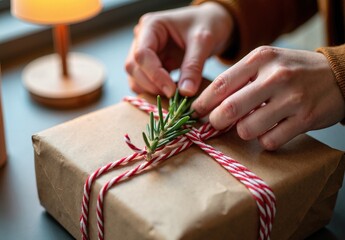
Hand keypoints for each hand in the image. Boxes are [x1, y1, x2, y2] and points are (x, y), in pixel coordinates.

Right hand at [125, 3, 232, 96]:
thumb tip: (185, 92)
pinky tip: (172, 92)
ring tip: (174, 95)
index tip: (172, 91)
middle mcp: (142, 38)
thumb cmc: (208, 24)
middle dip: (152, 84)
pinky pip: (144, 82)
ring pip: (136, 77)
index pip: (142, 54)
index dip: (155, 75)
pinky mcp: (151, 65)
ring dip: (151, 90)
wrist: (214, 24)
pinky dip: (155, 91)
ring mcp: (145, 53)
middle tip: (174, 96)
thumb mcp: (203, 42)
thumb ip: (193, 66)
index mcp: (151, 26)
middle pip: (134, 67)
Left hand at [192, 46, 344, 149]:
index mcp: (261, 58)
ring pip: (247, 129)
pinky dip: (265, 140)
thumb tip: (210, 104)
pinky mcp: (305, 119)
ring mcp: (292, 98)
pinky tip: (271, 129)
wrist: (338, 74)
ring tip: (251, 124)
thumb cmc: (293, 70)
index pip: (221, 84)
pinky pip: (270, 141)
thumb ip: (240, 78)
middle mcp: (276, 76)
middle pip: (229, 109)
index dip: (203, 102)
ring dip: (243, 131)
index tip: (195, 112)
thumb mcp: (266, 62)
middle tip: (217, 123)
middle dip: (216, 121)